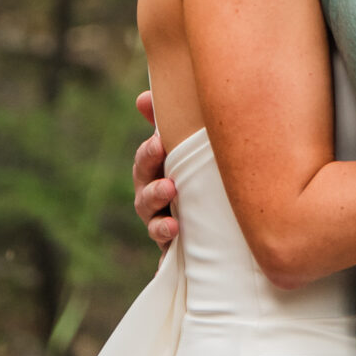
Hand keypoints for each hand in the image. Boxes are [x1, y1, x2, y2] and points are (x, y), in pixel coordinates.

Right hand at [133, 91, 178, 249]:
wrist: (212, 212)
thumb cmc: (191, 166)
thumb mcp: (182, 143)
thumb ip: (164, 119)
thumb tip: (142, 98)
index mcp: (154, 172)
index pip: (144, 162)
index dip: (149, 154)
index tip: (159, 144)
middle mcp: (153, 200)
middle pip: (145, 195)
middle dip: (154, 189)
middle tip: (169, 185)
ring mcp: (162, 224)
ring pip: (153, 225)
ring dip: (160, 223)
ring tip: (174, 222)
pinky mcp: (175, 248)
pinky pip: (168, 255)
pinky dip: (167, 257)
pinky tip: (173, 255)